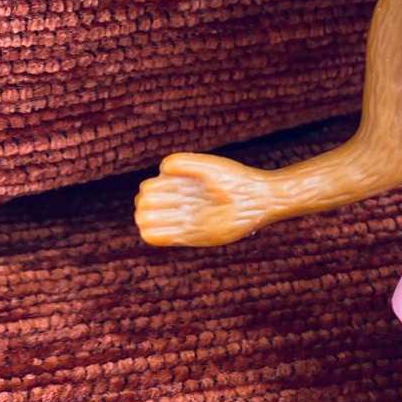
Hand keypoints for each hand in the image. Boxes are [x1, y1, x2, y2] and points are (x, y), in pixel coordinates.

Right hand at [134, 152, 277, 246]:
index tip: (167, 184)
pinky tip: (170, 226)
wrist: (257, 200)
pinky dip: (155, 234)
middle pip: (144, 205)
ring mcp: (185, 219)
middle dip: (148, 202)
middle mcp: (181, 202)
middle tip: (173, 199)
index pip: (148, 189)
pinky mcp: (192, 236)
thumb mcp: (208, 167)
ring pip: (147, 222)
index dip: (150, 188)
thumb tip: (162, 169)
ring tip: (174, 212)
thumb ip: (184, 162)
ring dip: (149, 218)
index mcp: (183, 184)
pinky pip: (160, 238)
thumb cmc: (234, 179)